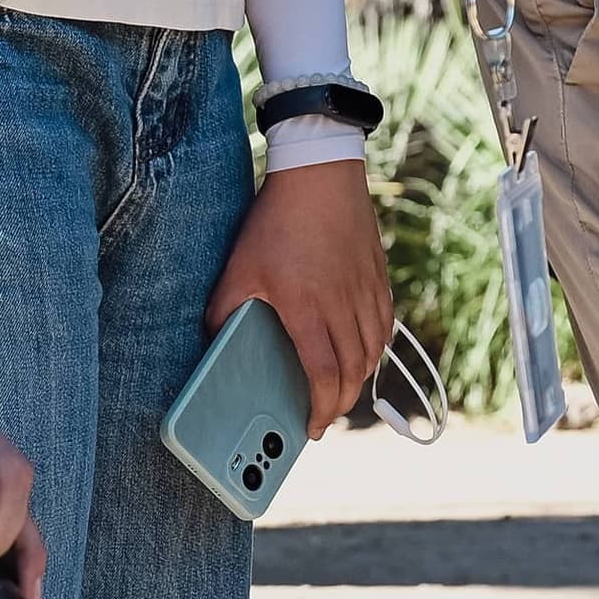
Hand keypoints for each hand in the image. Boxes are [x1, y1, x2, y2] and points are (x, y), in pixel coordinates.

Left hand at [205, 161, 390, 436]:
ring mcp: (366, 291)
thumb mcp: (239, 267)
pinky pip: (385, 325)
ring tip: (341, 390)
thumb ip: (225, 309)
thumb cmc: (277, 221)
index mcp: (308, 308)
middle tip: (324, 416)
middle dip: (340, 402)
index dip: (321, 408)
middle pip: (353, 370)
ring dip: (359, 378)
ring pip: (373, 350)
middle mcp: (344, 305)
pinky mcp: (378, 276)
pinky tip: (363, 351)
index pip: (323, 374)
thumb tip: (213, 342)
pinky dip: (375, 349)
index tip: (312, 427)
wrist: (321, 172)